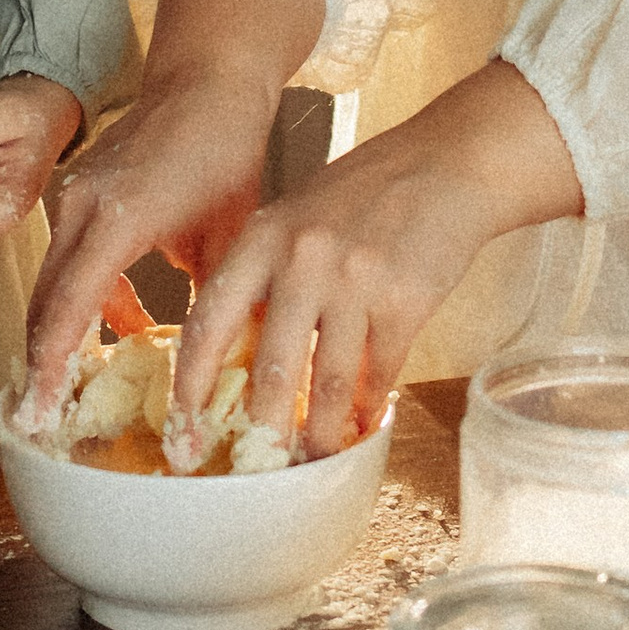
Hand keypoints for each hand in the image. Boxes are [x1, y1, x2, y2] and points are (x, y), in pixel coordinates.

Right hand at [15, 0, 327, 427]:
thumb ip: (212, 303)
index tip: (37, 414)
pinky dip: (84, 299)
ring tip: (65, 390)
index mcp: (116, 218)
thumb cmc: (224, 149)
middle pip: (44, 302)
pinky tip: (122, 325)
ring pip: (52, 283)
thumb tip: (218, 370)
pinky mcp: (76, 195)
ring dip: (58, 335)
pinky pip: (69, 260)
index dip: (50, 369)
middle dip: (38, 365)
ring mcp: (71, 197)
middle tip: (35, 420)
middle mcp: (79, 207)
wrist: (207, 80)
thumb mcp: (228, 236)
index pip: (68, 308)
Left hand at [173, 63, 584, 458]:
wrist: (446, 163)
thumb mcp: (296, 216)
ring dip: (321, 431)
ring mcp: (356, 281)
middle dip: (261, 428)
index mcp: (263, 237)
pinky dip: (370, 402)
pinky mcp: (406, 300)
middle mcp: (303, 260)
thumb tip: (241, 355)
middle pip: (271, 367)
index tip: (182, 431)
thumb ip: (266, 274)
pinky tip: (365, 419)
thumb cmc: (365, 191)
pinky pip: (380, 371)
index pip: (208, 322)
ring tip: (313, 459)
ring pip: (328, 381)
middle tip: (254, 466)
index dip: (190, 386)